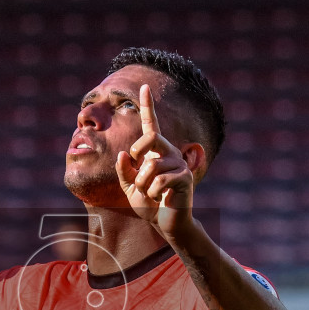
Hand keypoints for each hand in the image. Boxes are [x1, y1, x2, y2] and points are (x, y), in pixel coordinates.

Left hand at [114, 83, 195, 238]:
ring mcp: (178, 164)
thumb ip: (124, 171)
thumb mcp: (129, 188)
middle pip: (150, 137)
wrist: (165, 223)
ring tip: (150, 194)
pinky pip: (160, 181)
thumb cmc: (149, 204)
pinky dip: (152, 192)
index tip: (144, 86)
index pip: (152, 124)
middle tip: (137, 169)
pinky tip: (160, 198)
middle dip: (138, 152)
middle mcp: (169, 153)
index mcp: (155, 152)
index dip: (148, 105)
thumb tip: (124, 154)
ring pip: (151, 166)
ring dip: (143, 184)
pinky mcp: (184, 178)